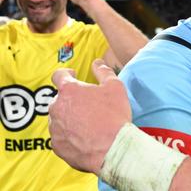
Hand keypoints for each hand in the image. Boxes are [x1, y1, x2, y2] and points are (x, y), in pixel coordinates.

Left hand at [49, 59, 131, 173]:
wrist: (112, 147)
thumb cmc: (114, 116)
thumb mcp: (115, 87)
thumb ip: (104, 71)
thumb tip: (97, 62)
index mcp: (69, 90)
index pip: (59, 75)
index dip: (66, 73)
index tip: (73, 75)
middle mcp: (56, 107)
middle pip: (60, 99)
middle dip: (72, 99)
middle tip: (89, 105)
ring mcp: (55, 128)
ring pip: (59, 118)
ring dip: (70, 117)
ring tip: (89, 124)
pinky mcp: (57, 145)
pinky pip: (60, 136)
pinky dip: (69, 135)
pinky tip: (85, 137)